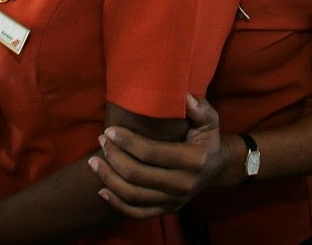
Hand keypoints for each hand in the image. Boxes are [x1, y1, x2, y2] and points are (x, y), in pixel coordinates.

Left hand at [89, 94, 227, 217]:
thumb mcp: (209, 121)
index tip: (110, 130)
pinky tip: (102, 190)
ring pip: (132, 195)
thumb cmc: (207, 139)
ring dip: (109, 179)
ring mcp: (174, 201)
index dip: (127, 142)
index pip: (151, 153)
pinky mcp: (167, 211)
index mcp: (193, 161)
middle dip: (114, 157)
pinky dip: (117, 204)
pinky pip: (137, 213)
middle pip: (137, 175)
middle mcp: (183, 185)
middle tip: (101, 141)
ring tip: (94, 162)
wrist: (216, 170)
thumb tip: (186, 97)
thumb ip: (200, 108)